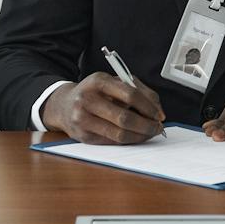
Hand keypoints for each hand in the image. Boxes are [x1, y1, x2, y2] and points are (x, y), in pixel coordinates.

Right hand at [41, 73, 163, 144]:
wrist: (65, 105)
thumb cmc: (95, 92)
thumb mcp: (113, 82)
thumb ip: (138, 90)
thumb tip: (158, 110)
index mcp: (98, 81)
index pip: (130, 95)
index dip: (148, 107)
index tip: (159, 115)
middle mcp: (87, 99)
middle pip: (125, 118)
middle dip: (146, 125)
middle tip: (158, 127)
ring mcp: (83, 119)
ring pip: (119, 134)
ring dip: (140, 136)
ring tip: (149, 133)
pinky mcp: (83, 136)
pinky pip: (112, 142)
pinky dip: (128, 141)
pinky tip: (135, 137)